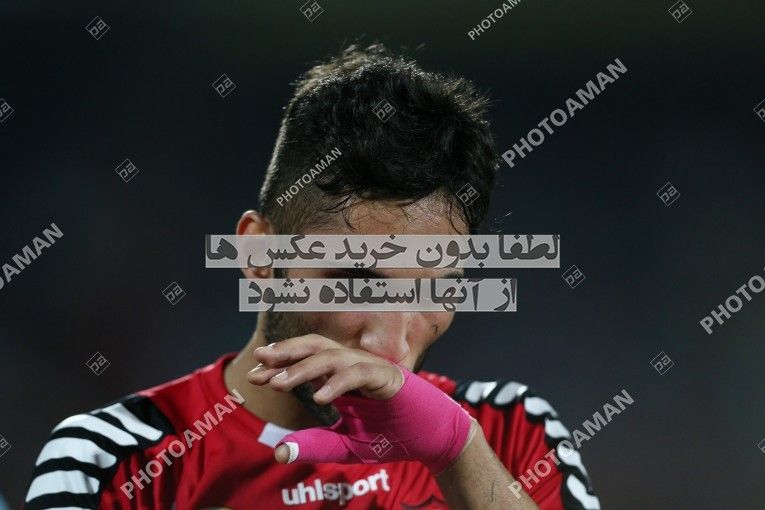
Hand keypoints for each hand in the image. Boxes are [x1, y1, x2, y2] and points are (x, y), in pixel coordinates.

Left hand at [247, 334, 473, 473]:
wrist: (431, 439)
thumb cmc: (391, 436)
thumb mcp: (346, 445)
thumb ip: (316, 445)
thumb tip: (279, 452)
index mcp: (342, 375)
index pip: (306, 360)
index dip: (279, 365)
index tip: (252, 376)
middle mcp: (354, 365)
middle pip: (316, 345)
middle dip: (286, 352)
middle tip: (259, 360)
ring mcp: (372, 368)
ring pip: (333, 356)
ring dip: (304, 368)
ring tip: (278, 383)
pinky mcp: (389, 377)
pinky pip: (359, 374)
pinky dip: (338, 383)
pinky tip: (319, 397)